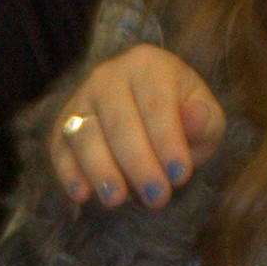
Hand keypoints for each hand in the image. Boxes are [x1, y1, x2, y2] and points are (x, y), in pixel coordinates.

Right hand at [47, 44, 225, 210]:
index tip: (180, 176)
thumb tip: (197, 118)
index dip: (168, 141)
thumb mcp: (206, 119)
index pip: (156, 104)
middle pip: (119, 122)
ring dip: (101, 170)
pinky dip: (69, 173)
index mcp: (148, 65)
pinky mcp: (62, 127)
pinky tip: (82, 195)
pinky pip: (60, 149)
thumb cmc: (181, 119)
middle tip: (157, 198)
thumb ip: (204, 123)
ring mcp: (80, 100)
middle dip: (138, 164)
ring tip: (118, 200)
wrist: (148, 117)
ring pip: (85, 135)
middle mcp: (108, 76)